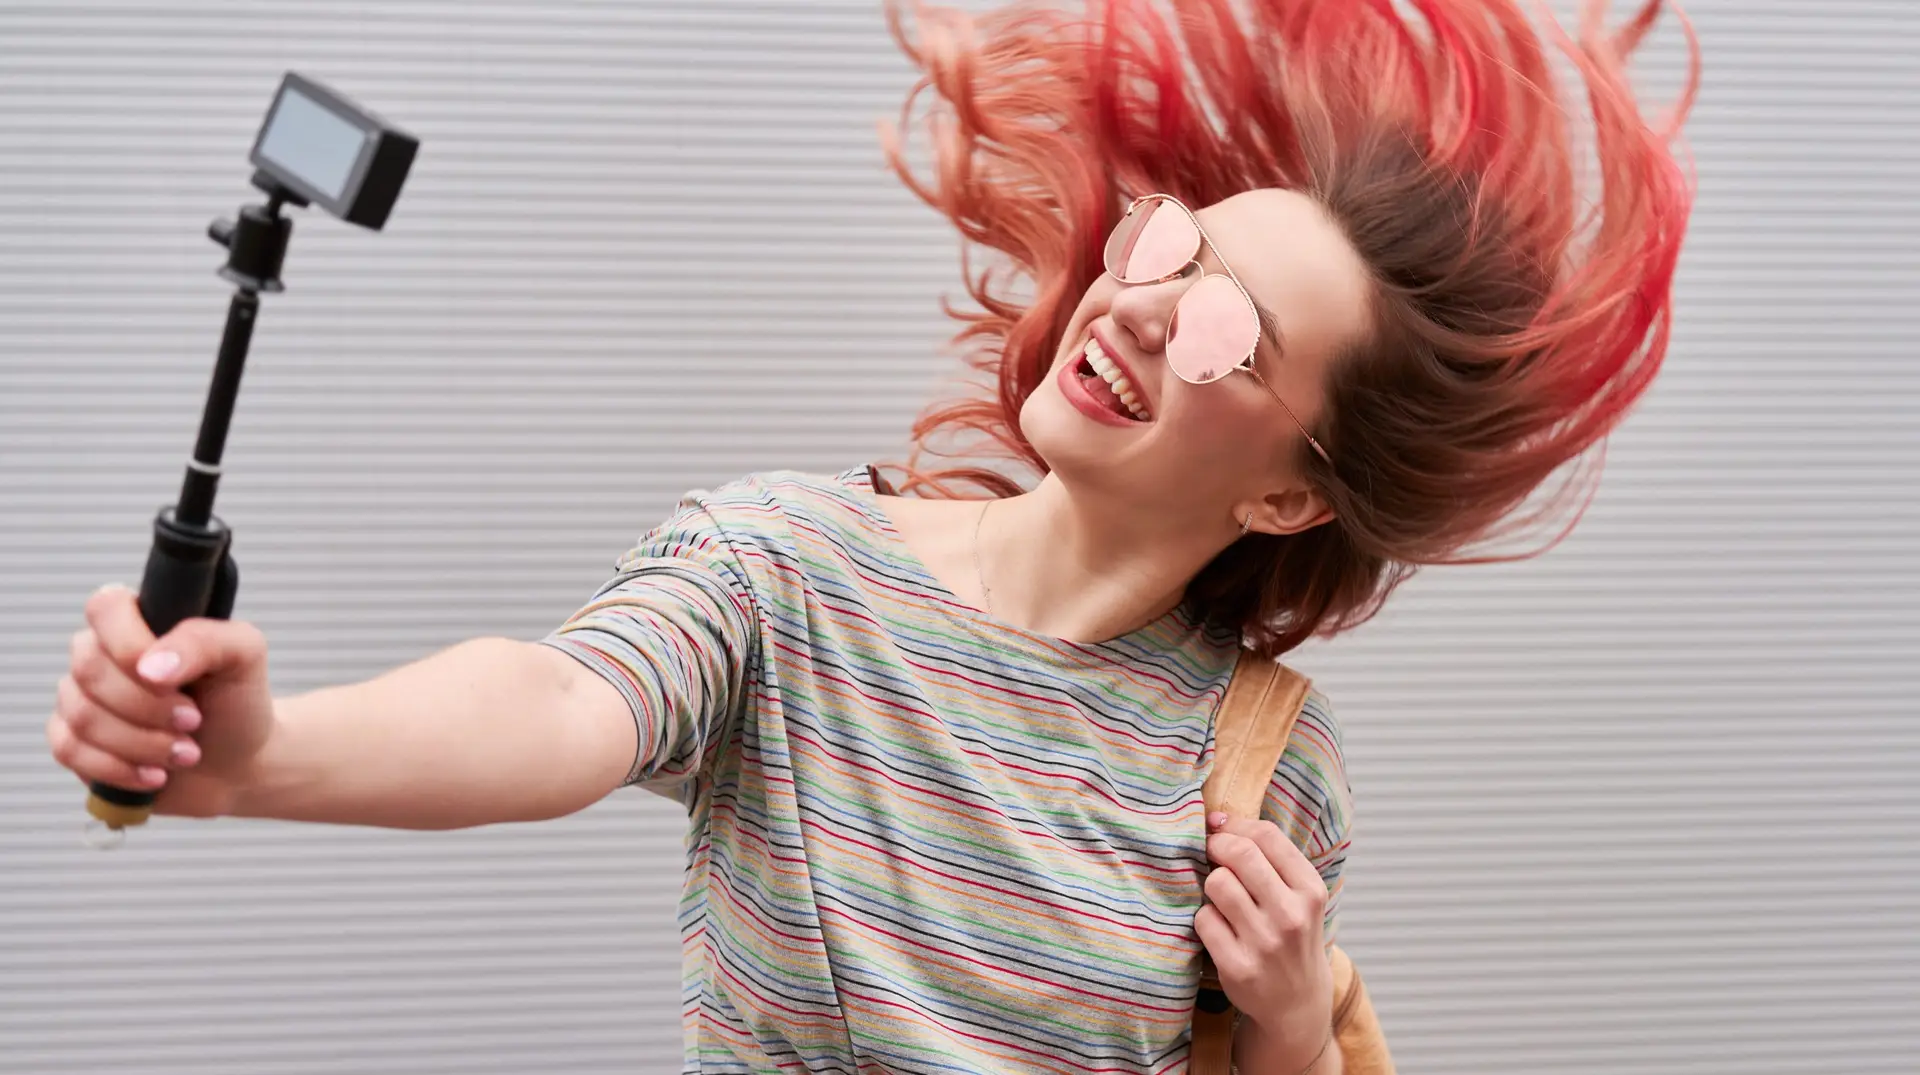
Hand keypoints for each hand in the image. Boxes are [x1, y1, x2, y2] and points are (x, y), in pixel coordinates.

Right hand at [47, 583, 278, 818]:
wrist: (238, 763)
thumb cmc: (238, 701)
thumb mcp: (243, 657)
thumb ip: (205, 641)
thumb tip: (150, 666)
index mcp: (138, 620)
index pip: (105, 608)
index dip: (130, 646)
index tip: (174, 680)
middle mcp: (100, 653)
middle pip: (90, 671)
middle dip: (149, 707)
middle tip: (194, 721)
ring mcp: (80, 697)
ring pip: (82, 716)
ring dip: (142, 743)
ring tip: (186, 753)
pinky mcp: (72, 740)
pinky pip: (69, 751)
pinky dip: (119, 768)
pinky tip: (155, 775)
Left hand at [1196, 811, 1334, 1067]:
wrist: (1297, 1003)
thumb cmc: (1292, 938)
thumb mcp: (1300, 897)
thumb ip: (1270, 859)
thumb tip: (1218, 819)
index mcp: (1310, 891)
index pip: (1267, 836)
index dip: (1235, 825)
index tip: (1220, 828)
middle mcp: (1291, 915)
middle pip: (1239, 854)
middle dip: (1218, 847)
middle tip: (1212, 854)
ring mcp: (1265, 943)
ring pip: (1217, 884)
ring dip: (1212, 885)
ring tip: (1222, 898)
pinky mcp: (1237, 966)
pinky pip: (1203, 919)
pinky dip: (1205, 918)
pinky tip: (1219, 928)